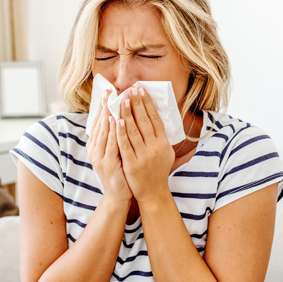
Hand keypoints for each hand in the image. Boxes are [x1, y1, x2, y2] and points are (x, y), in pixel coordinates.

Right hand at [87, 90, 131, 202]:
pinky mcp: (107, 163)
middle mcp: (94, 149)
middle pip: (99, 123)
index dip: (102, 106)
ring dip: (109, 114)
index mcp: (95, 145)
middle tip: (109, 90)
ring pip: (104, 131)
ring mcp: (99, 156)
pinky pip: (111, 143)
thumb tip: (118, 117)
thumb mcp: (115, 151)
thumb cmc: (120, 172)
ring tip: (113, 99)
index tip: (107, 92)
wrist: (118, 195)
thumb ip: (114, 137)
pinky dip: (114, 131)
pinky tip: (117, 119)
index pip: (98, 122)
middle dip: (105, 106)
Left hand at [115, 86, 173, 202]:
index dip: (148, 103)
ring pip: (134, 130)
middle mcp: (155, 147)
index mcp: (163, 143)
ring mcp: (143, 155)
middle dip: (137, 103)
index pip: (155, 118)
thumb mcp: (166, 153)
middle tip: (131, 89)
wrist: (153, 193)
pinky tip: (116, 120)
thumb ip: (161, 137)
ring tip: (122, 99)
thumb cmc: (158, 170)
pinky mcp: (132, 164)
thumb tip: (157, 117)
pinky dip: (121, 132)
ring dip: (127, 113)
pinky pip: (125, 145)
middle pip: (145, 121)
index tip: (142, 90)